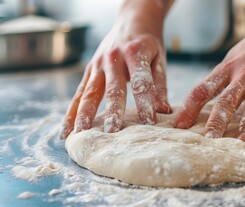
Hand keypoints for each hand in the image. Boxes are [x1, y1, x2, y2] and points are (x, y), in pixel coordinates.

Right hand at [61, 1, 171, 138]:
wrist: (133, 19)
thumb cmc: (149, 43)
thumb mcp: (159, 59)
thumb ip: (160, 85)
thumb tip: (164, 111)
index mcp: (135, 54)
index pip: (142, 83)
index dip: (146, 104)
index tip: (149, 124)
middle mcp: (113, 58)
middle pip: (113, 90)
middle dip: (112, 113)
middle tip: (111, 134)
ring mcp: (98, 64)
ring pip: (89, 93)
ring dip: (85, 115)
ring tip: (81, 136)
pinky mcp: (89, 69)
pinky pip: (79, 93)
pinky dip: (71, 112)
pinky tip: (66, 130)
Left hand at [175, 20, 244, 142]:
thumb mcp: (235, 58)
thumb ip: (222, 79)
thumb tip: (202, 102)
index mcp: (227, 68)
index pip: (202, 89)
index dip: (189, 108)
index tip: (179, 126)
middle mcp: (244, 72)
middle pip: (226, 99)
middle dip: (216, 121)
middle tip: (208, 140)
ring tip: (242, 142)